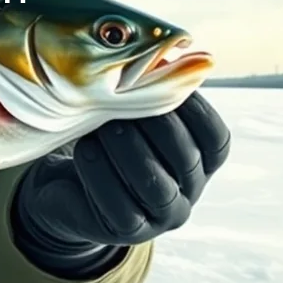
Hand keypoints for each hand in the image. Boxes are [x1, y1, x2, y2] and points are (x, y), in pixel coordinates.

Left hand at [14, 91, 230, 250]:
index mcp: (200, 160)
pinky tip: (85, 151)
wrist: (67, 185)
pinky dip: (101, 175)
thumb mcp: (128, 112)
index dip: (193, 109)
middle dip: (154, 126)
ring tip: (103, 126)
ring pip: (155, 186)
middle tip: (122, 101)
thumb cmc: (105, 138)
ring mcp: (161, 216)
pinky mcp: (128, 232)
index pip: (215, 138)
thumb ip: (148, 90)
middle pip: (186, 160)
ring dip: (127, 150)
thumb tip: (161, 50)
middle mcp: (189, 190)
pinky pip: (120, 208)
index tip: (159, 81)